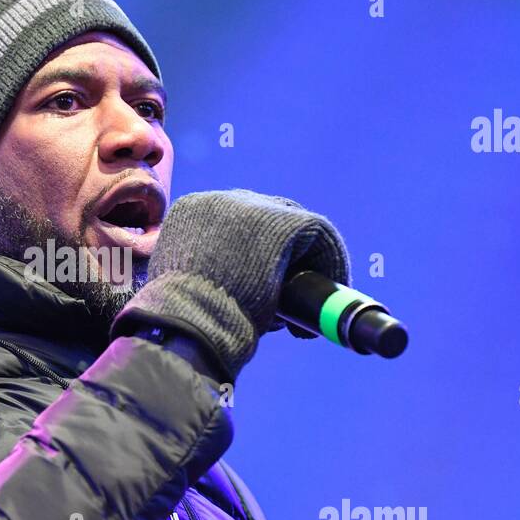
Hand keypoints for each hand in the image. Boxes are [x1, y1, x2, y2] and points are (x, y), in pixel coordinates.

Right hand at [111, 189, 349, 380]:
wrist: (191, 319)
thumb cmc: (185, 317)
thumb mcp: (188, 283)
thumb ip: (206, 271)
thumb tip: (232, 287)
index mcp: (192, 213)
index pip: (236, 221)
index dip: (259, 251)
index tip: (270, 280)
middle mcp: (219, 201)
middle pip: (268, 215)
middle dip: (287, 253)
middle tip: (297, 288)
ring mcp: (252, 207)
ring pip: (296, 224)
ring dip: (310, 259)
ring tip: (316, 294)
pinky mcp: (283, 222)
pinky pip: (320, 234)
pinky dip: (331, 261)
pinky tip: (334, 285)